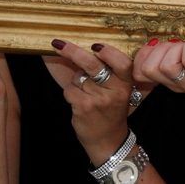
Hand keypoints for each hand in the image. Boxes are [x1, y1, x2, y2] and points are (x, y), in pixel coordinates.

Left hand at [50, 39, 141, 164]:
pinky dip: (70, 92)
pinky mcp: (84, 107)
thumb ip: (111, 71)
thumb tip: (92, 48)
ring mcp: (98, 100)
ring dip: (75, 80)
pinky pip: (69, 90)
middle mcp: (115, 91)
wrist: (108, 140)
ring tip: (85, 90)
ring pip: (77, 77)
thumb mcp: (120, 91)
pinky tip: (78, 100)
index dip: (109, 53)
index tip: (96, 45)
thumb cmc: (111, 110)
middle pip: (93, 65)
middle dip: (73, 52)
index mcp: (126, 83)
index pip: (122, 63)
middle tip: (58, 44)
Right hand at [133, 39, 184, 105]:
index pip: (139, 73)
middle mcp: (176, 83)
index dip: (141, 55)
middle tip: (175, 45)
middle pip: (148, 69)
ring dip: (174, 50)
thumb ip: (172, 55)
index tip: (156, 44)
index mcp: (168, 80)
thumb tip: (159, 33)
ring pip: (165, 66)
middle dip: (158, 50)